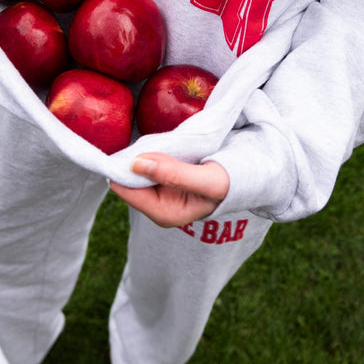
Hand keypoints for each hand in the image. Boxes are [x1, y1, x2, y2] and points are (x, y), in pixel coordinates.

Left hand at [109, 153, 229, 227]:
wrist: (239, 179)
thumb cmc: (226, 183)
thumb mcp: (206, 181)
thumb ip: (173, 173)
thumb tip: (135, 164)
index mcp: (163, 214)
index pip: (124, 189)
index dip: (128, 167)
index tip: (146, 150)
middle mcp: (156, 207)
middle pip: (127, 179)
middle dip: (138, 160)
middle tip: (164, 149)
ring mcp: (157, 195)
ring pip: (134, 170)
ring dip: (146, 155)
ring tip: (171, 150)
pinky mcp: (160, 183)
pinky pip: (144, 165)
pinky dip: (152, 154)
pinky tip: (169, 151)